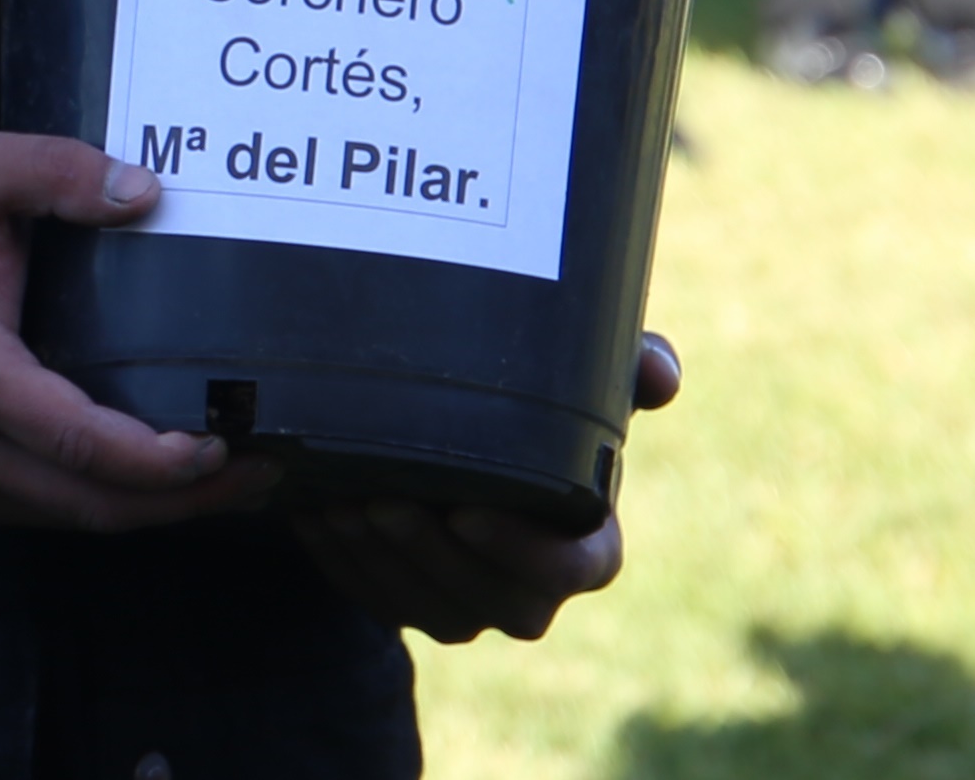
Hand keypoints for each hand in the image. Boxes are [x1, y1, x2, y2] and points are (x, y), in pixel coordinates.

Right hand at [0, 133, 267, 533]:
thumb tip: (141, 194)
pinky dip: (121, 508)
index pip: (68, 439)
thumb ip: (53, 167)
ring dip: (162, 511)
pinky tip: (173, 485)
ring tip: (237, 478)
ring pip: (77, 518)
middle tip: (258, 470)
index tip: (219, 444)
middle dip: (181, 497)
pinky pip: (55, 519)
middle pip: (86, 499)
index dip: (148, 460)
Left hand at [290, 332, 680, 642]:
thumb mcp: (585, 375)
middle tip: (384, 498)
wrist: (463, 429)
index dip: (526, 553)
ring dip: (380, 560)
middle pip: (491, 600)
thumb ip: (627, 365)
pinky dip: (342, 562)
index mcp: (586, 539)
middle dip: (433, 556)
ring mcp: (467, 605)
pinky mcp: (408, 604)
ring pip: (427, 608)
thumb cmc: (540, 404)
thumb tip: (662, 374)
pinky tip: (313, 513)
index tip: (469, 508)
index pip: (579, 571)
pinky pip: (375, 601)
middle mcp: (530, 587)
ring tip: (342, 500)